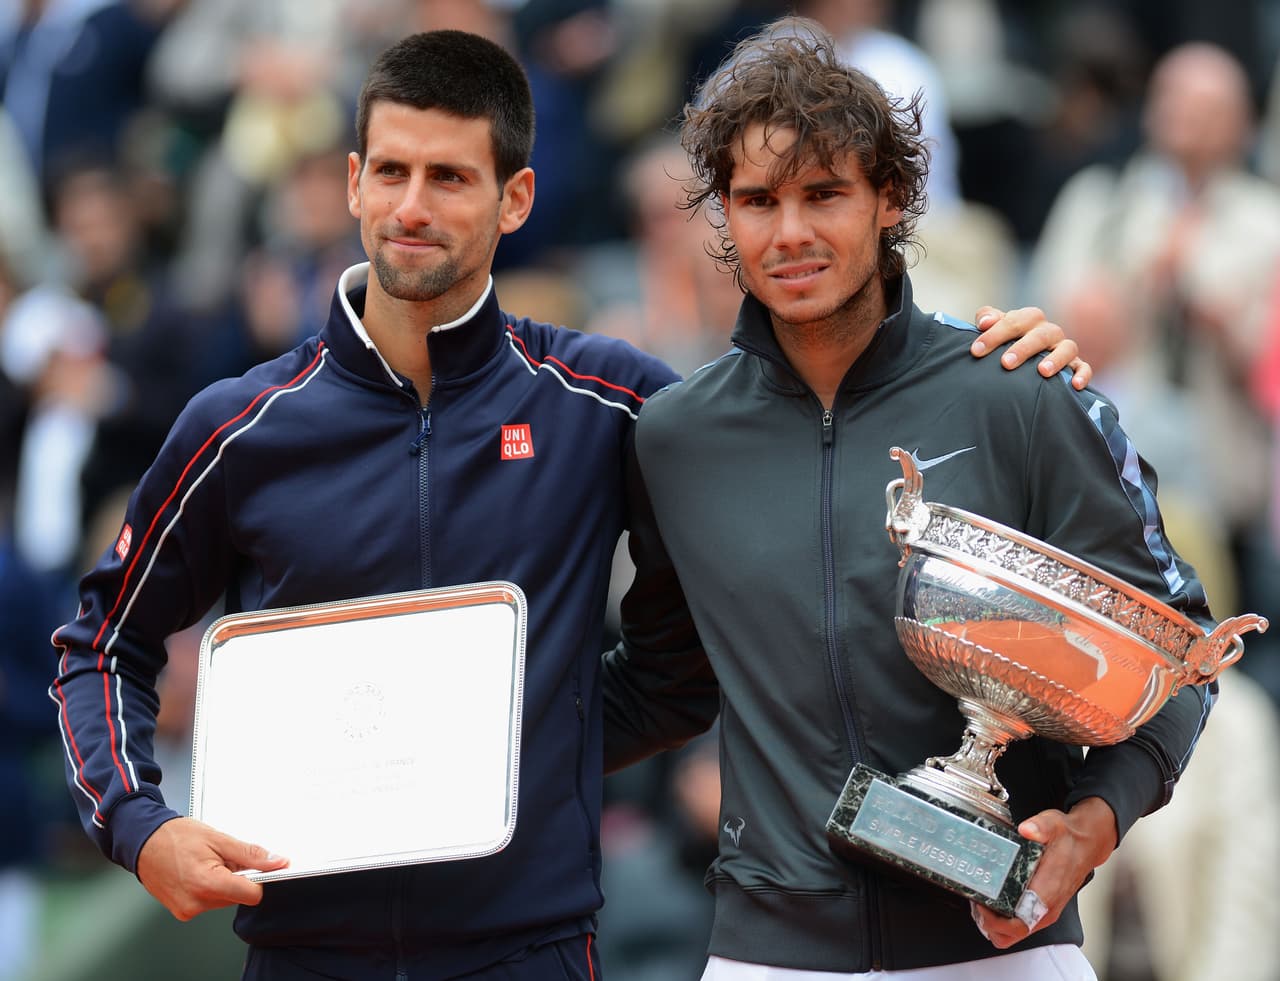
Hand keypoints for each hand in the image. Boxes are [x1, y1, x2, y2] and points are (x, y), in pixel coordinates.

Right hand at [136, 816, 288, 920]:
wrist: (143, 842)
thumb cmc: (175, 837)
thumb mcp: (219, 839)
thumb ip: (251, 854)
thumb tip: (277, 862)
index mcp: (207, 884)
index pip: (252, 895)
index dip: (260, 879)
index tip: (260, 867)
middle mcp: (196, 903)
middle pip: (238, 897)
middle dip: (238, 878)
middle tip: (223, 858)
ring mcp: (187, 910)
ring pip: (224, 900)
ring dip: (223, 883)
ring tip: (206, 863)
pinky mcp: (182, 912)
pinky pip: (208, 902)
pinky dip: (210, 888)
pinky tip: (198, 872)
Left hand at [969, 796, 1117, 948]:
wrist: (1085, 845)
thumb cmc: (1068, 838)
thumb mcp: (1054, 825)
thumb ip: (1040, 827)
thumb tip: (1027, 830)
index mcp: (1047, 893)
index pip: (1019, 924)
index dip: (994, 921)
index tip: (980, 903)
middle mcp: (1046, 909)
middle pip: (1011, 935)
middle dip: (988, 923)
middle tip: (976, 900)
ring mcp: (1044, 912)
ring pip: (1013, 934)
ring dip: (993, 923)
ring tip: (981, 901)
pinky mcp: (1041, 909)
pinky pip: (1019, 925)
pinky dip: (1002, 920)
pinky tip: (993, 900)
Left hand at [970, 306, 1092, 389]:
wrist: (1021, 361)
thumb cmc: (1005, 343)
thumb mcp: (995, 329)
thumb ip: (988, 319)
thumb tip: (984, 323)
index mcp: (1028, 320)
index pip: (1013, 321)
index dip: (994, 334)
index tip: (976, 351)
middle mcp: (1048, 331)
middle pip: (1040, 334)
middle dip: (1023, 348)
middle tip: (1006, 363)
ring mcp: (1063, 347)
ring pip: (1066, 348)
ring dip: (1055, 359)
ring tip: (1042, 371)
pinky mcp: (1075, 364)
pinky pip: (1083, 367)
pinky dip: (1081, 374)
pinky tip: (1075, 385)